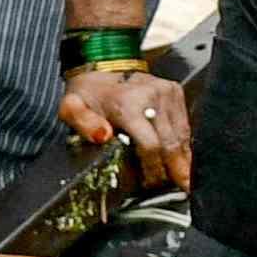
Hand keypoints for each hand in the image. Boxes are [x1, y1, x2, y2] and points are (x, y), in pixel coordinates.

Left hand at [60, 58, 189, 190]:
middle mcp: (151, 95)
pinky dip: (184, 144)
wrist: (102, 68)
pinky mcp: (174, 91)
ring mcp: (166, 92)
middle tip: (179, 188)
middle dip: (174, 169)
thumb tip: (102, 136)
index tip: (151, 183)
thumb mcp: (72, 107)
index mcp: (127, 103)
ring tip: (184, 179)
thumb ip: (83, 123)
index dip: (153, 168)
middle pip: (170, 142)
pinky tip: (183, 160)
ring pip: (181, 135)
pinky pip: (184, 125)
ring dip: (182, 159)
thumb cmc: (88, 93)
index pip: (150, 145)